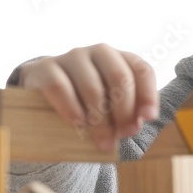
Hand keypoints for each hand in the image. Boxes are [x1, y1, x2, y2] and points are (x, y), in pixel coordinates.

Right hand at [18, 44, 158, 151]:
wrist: (45, 92)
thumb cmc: (87, 99)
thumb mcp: (111, 103)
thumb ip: (127, 112)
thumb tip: (136, 123)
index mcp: (121, 58)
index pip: (142, 70)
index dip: (148, 95)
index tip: (148, 118)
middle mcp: (99, 52)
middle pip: (120, 78)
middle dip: (124, 111)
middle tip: (122, 134)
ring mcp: (72, 57)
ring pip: (92, 87)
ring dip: (100, 119)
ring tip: (102, 140)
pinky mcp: (46, 68)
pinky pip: (60, 87)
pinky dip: (71, 108)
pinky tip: (78, 123)